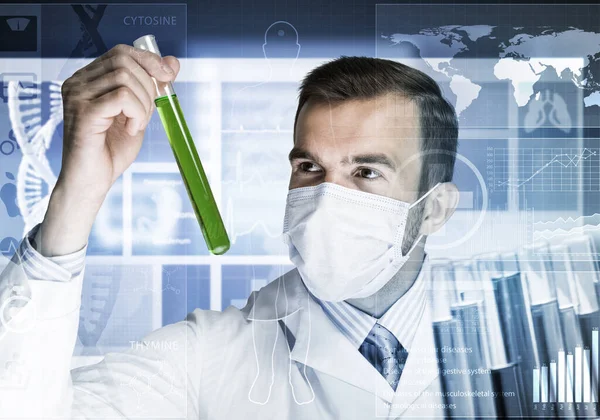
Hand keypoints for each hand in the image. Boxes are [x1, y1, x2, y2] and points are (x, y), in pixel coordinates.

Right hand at [36, 44, 179, 256]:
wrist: (93, 181)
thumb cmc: (111, 151)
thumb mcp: (139, 114)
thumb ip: (152, 88)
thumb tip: (172, 62)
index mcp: (89, 79)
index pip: (121, 52)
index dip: (149, 60)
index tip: (168, 77)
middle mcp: (78, 82)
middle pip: (124, 60)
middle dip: (148, 86)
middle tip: (146, 114)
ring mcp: (77, 95)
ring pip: (125, 78)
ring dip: (143, 103)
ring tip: (136, 124)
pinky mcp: (83, 112)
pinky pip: (122, 97)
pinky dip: (136, 113)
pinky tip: (130, 129)